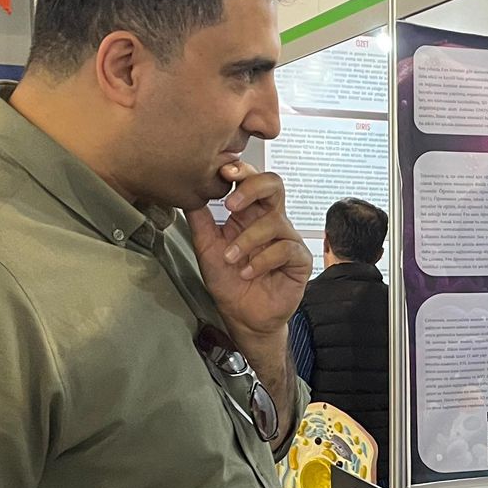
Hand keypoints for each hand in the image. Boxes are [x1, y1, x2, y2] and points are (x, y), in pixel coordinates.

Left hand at [185, 163, 311, 346]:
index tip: (222, 172)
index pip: (251, 180)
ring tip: (230, 259)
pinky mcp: (299, 260)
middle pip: (274, 185)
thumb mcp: (206, 248)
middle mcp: (271, 221)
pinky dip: (262, 260)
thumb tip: (188, 192)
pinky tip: (247, 273)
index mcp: (250, 214)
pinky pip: (285, 248)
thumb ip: (199, 220)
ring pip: (274, 222)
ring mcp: (287, 239)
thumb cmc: (228, 282)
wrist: (242, 316)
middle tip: (230, 205)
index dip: (241, 170)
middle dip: (252, 188)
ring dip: (247, 241)